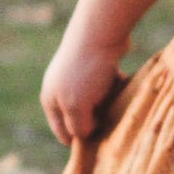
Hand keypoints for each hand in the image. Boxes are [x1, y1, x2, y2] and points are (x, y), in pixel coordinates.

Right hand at [40, 27, 125, 146]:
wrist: (100, 33)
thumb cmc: (86, 72)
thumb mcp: (76, 106)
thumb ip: (77, 127)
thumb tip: (85, 134)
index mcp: (51, 101)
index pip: (63, 132)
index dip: (80, 140)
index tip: (99, 141)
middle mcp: (61, 89)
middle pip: (80, 117)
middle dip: (96, 121)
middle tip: (110, 120)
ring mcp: (78, 76)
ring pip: (96, 102)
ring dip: (108, 104)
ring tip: (117, 100)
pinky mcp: (96, 66)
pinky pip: (107, 86)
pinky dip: (115, 88)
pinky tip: (122, 83)